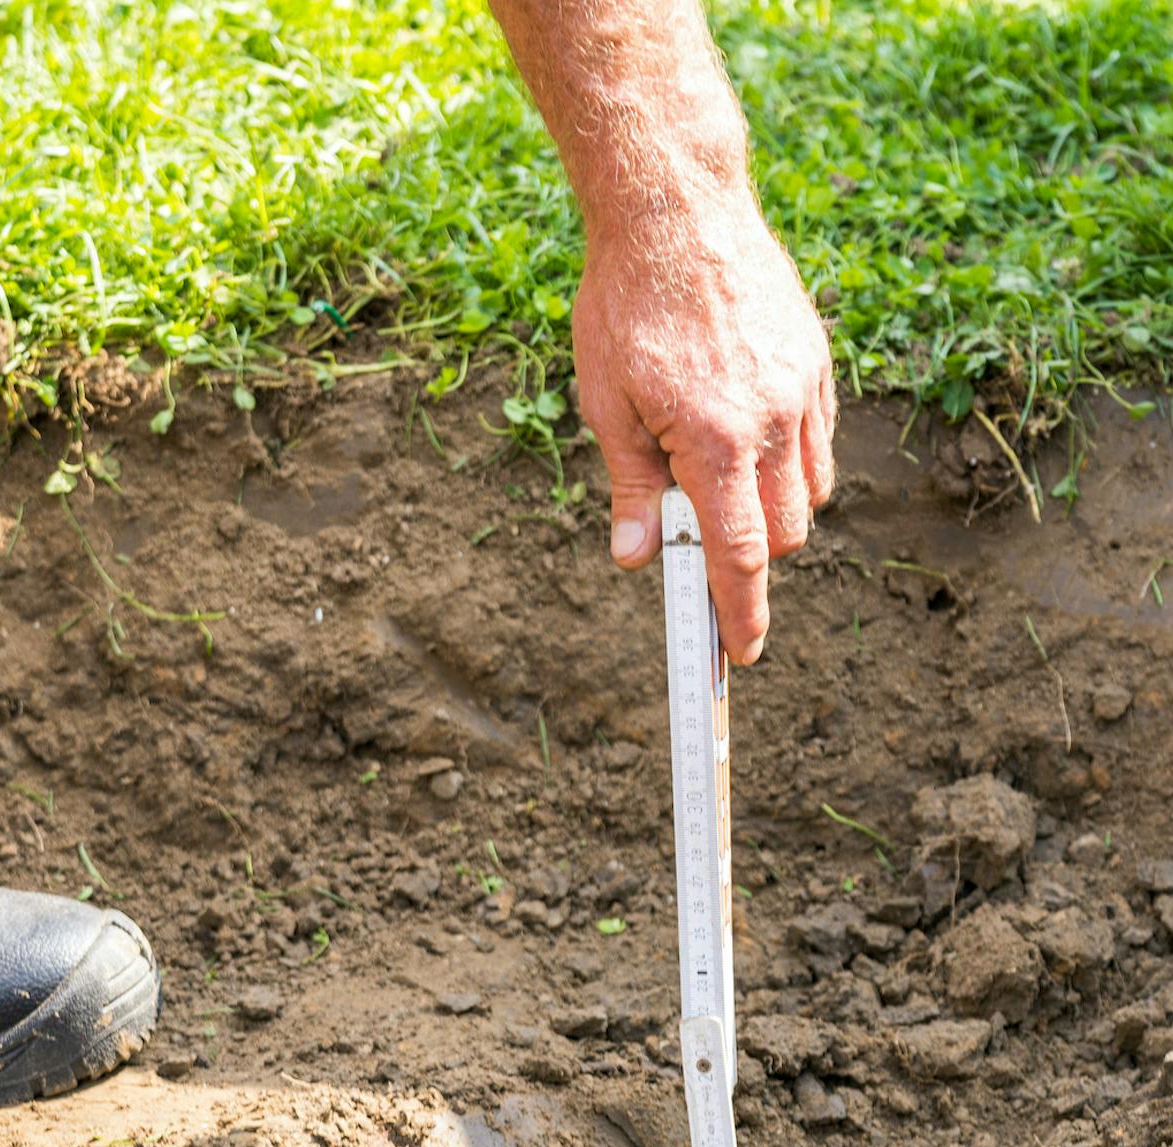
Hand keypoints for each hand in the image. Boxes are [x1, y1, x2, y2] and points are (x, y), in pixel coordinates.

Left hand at [572, 199, 835, 663]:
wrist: (675, 210)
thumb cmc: (625, 309)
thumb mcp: (606, 407)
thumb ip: (630, 490)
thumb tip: (637, 560)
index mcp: (716, 441)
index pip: (740, 557)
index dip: (742, 615)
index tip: (743, 656)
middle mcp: (773, 420)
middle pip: (783, 535)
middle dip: (750, 557)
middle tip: (699, 534)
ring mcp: (803, 389)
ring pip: (809, 493)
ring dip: (771, 508)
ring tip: (713, 468)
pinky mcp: (817, 361)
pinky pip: (819, 441)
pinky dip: (789, 461)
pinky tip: (743, 433)